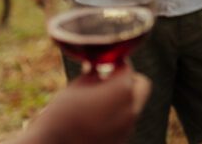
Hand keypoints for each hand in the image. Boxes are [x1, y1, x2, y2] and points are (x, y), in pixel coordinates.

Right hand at [12, 67, 149, 143]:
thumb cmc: (61, 115)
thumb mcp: (76, 87)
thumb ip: (94, 73)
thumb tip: (97, 66)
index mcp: (122, 89)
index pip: (127, 68)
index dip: (116, 64)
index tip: (107, 64)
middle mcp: (131, 108)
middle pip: (140, 85)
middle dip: (128, 80)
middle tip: (111, 80)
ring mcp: (128, 127)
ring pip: (133, 104)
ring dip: (122, 98)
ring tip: (98, 101)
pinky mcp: (122, 140)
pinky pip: (124, 121)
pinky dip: (116, 116)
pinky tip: (96, 118)